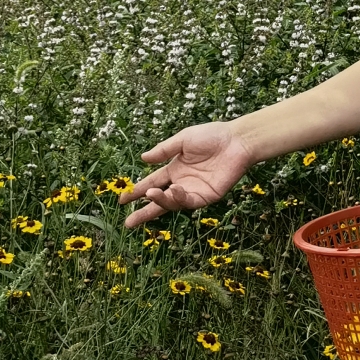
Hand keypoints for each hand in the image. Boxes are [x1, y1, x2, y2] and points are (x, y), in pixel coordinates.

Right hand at [124, 120, 260, 225]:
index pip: (152, 183)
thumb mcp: (183, 139)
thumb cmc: (212, 136)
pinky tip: (174, 189)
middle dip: (144, 212)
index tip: (122, 199)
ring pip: (172, 203)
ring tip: (151, 194)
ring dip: (160, 201)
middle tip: (128, 222)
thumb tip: (143, 159)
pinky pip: (188, 201)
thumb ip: (164, 150)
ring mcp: (194, 191)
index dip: (137, 191)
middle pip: (159, 201)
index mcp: (175, 169)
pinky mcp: (207, 196)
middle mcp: (182, 182)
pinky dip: (179, 198)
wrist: (237, 141)